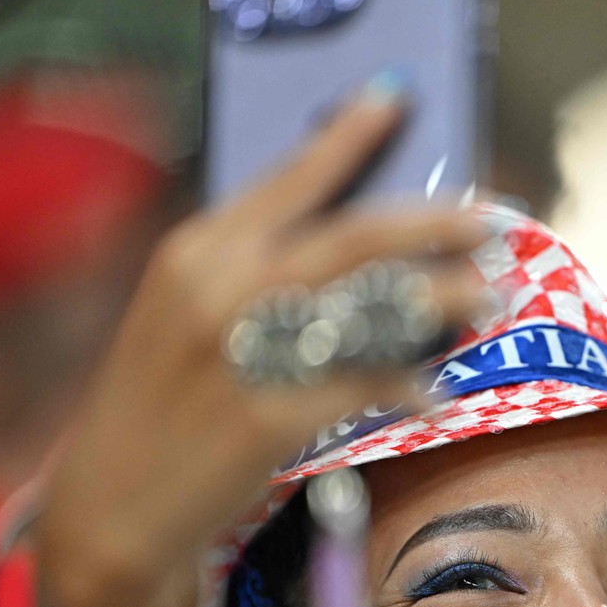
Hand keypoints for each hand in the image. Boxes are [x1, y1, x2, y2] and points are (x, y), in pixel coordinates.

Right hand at [33, 83, 491, 606]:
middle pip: (357, 235)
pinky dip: (410, 384)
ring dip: (444, 297)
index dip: (350, 135)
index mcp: (200, 247)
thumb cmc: (167, 400)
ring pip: (375, 305)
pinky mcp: (268, 416)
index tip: (400, 102)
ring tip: (489, 296)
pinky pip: (367, 386)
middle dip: (436, 222)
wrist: (115, 504)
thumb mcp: (190, 311)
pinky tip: (435, 388)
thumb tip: (367, 248)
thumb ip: (257, 269)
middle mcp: (223, 287)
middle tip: (492, 221)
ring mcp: (246, 351)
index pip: (291, 177)